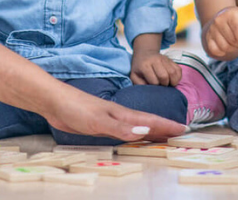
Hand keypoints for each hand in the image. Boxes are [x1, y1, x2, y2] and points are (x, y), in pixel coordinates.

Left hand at [42, 87, 187, 141]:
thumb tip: (145, 131)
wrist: (54, 100)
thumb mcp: (99, 121)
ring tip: (164, 136)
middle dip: (164, 127)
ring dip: (151, 130)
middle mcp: (120, 116)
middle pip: (147, 122)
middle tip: (180, 134)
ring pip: (137, 126)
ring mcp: (110, 119)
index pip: (150, 120)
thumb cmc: (75, 107)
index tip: (183, 129)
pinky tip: (134, 136)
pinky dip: (135, 133)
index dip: (167, 125)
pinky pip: (125, 130)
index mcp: (122, 114)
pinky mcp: (100, 124)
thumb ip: (121, 127)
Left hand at [130, 51, 182, 85]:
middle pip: (164, 76)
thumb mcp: (134, 75)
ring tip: (168, 84)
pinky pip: (178, 70)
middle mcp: (155, 60)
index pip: (154, 81)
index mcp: (145, 65)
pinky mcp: (171, 60)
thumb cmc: (139, 67)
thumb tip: (149, 90)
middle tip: (162, 85)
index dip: (155, 86)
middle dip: (164, 84)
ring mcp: (164, 59)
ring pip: (173, 73)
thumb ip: (139, 84)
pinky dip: (178, 77)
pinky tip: (173, 80)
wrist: (145, 53)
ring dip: (172, 82)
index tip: (153, 86)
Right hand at [203, 6, 237, 60]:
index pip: (237, 29)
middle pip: (232, 40)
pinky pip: (215, 50)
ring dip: (232, 48)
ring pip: (224, 47)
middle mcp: (219, 20)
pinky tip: (225, 46)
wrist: (223, 16)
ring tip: (234, 42)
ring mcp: (212, 28)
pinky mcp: (207, 36)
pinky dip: (221, 52)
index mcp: (232, 15)